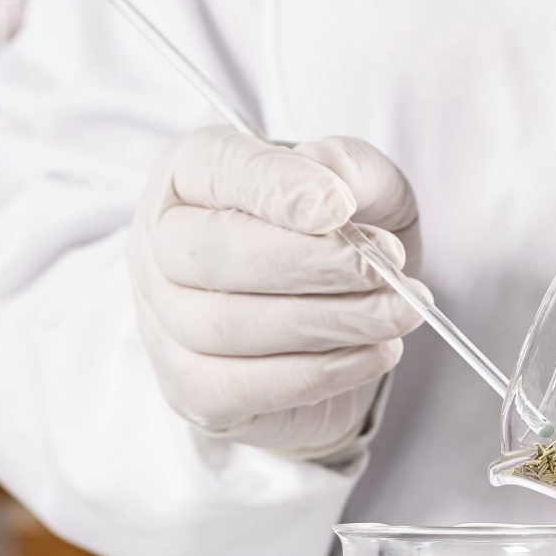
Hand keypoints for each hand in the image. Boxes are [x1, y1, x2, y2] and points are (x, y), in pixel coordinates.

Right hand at [129, 126, 426, 458]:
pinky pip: (241, 386)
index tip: (340, 207)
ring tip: (397, 313)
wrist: (329, 327)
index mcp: (189, 174)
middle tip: (386, 270)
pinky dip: (317, 373)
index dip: (278, 189)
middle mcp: (158, 245)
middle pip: (212, 253)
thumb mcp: (364, 189)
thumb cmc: (334, 241)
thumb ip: (352, 167)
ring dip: (327, 322)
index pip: (219, 169)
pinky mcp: (188, 388)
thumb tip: (331, 175)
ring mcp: (163, 322)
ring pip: (228, 326)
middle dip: (309, 264)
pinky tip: (373, 355)